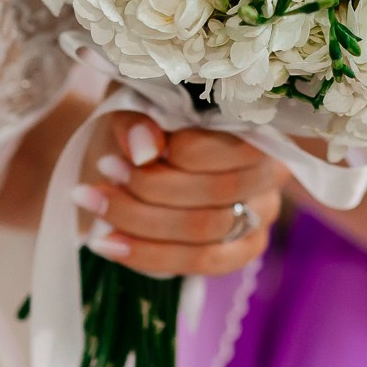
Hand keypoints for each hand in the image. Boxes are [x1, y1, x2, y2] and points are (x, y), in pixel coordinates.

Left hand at [73, 112, 286, 276]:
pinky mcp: (243, 248)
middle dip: (149, 188)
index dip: (180, 154)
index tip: (125, 152)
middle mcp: (272, 171)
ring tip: (94, 202)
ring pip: (205, 232)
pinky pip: (202, 263)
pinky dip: (148, 254)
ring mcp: (262, 214)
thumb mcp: (137, 103)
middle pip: (217, 194)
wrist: (144, 147)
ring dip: (140, 220)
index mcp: (260, 125)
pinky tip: (106, 243)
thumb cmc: (149, 117)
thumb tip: (146, 150)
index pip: (234, 149)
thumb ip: (139, 120)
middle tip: (102, 172)